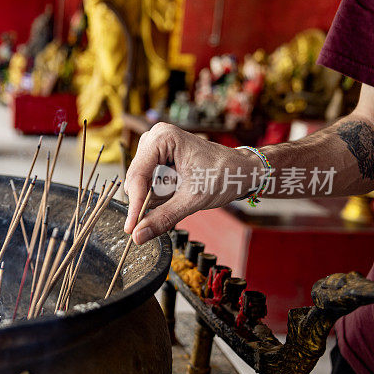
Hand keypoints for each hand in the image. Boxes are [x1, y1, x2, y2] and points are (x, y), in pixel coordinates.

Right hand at [123, 123, 259, 244]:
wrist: (242, 170)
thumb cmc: (225, 175)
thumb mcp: (193, 199)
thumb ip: (163, 217)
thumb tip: (139, 236)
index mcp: (163, 138)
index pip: (137, 176)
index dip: (135, 204)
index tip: (132, 228)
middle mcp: (154, 137)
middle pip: (136, 180)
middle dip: (149, 199)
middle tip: (174, 203)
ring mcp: (154, 147)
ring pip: (141, 183)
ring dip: (158, 196)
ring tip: (182, 191)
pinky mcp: (156, 157)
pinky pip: (148, 182)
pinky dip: (161, 193)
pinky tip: (178, 189)